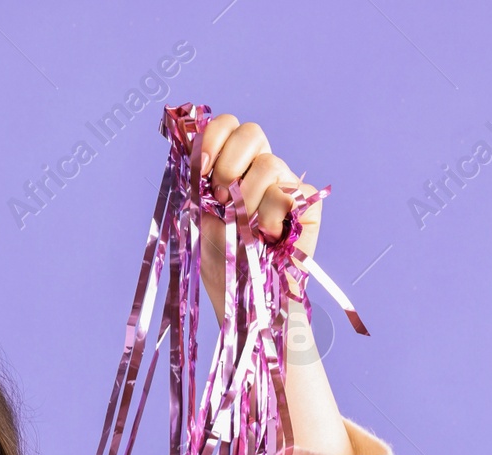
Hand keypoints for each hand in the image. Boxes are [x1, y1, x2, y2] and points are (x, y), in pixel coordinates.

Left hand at [196, 114, 320, 320]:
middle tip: (219, 197)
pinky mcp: (307, 202)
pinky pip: (288, 193)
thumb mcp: (194, 213)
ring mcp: (285, 182)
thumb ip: (193, 176)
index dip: (212, 139)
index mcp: (231, 165)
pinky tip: (265, 237)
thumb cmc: (217, 256)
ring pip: (268, 164)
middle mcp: (259, 168)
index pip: (227, 125)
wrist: (240, 293)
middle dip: (228, 163)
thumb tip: (183, 137)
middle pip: (251, 132)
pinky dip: (268, 219)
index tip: (198, 171)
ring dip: (246, 200)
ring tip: (242, 226)